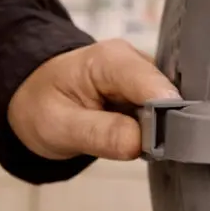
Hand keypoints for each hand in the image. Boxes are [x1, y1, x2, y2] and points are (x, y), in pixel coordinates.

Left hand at [7, 39, 179, 160]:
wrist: (35, 97)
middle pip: (170, 94)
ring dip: (163, 129)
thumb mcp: (59, 126)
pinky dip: (160, 128)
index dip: (162, 118)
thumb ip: (102, 134)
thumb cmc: (42, 106)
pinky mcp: (152, 88)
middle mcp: (136, 60)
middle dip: (165, 126)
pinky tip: (146, 136)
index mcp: (111, 59)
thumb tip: (142, 143)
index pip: (155, 87)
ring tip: (143, 144)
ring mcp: (147, 73)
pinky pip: (168, 109)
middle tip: (148, 151)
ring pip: (174, 104)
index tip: (156, 146)